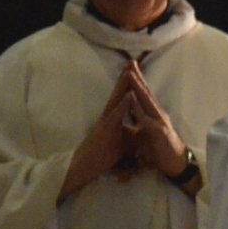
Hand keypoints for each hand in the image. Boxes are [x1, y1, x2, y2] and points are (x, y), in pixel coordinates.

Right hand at [59, 68, 134, 199]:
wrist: (86, 167)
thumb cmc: (104, 155)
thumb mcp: (123, 140)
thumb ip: (131, 130)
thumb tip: (141, 126)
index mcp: (114, 117)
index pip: (124, 97)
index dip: (131, 85)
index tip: (138, 71)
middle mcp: (108, 115)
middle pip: (119, 93)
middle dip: (127, 78)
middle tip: (134, 61)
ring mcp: (105, 121)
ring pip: (116, 100)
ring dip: (124, 85)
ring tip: (131, 71)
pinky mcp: (105, 130)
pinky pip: (116, 115)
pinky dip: (124, 104)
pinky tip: (130, 95)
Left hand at [121, 60, 188, 176]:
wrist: (176, 163)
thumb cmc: (161, 148)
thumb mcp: (147, 131)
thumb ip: (140, 119)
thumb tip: (131, 111)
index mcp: (154, 114)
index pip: (144, 94)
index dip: (137, 81)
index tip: (128, 67)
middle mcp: (158, 114)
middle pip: (146, 93)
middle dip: (138, 78)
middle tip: (130, 63)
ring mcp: (160, 122)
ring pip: (147, 102)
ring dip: (138, 88)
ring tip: (130, 75)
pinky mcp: (160, 132)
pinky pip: (147, 119)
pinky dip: (139, 110)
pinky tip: (133, 102)